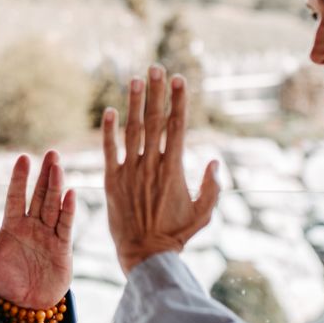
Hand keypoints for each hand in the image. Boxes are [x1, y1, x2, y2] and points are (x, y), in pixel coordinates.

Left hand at [0, 151, 75, 310]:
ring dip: (56, 187)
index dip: (19, 179)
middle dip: (45, 175)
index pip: (15, 197)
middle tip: (52, 153)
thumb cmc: (3, 282)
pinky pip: (65, 226)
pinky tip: (70, 194)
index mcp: (12, 226)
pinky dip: (67, 210)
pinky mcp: (62, 247)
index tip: (23, 158)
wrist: (25, 305)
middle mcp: (31, 226)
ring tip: (58, 167)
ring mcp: (48, 235)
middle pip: (39, 196)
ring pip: (52, 206)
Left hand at [103, 66, 220, 273]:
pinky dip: (109, 130)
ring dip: (134, 103)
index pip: (177, 127)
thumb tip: (214, 161)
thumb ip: (211, 188)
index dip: (178, 101)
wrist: (144, 255)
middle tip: (156, 68)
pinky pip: (109, 150)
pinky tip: (110, 111)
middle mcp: (151, 165)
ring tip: (135, 79)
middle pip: (155, 121)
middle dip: (156, 92)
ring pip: (132, 130)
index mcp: (174, 169)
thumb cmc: (176, 235)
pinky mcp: (111, 181)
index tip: (180, 79)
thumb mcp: (203, 214)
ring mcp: (130, 171)